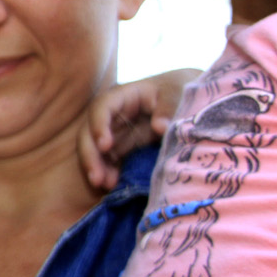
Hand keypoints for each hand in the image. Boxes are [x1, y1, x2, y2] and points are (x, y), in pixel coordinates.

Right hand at [78, 68, 199, 190]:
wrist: (186, 102)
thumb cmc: (178, 91)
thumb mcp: (177, 93)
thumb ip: (169, 107)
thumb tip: (159, 127)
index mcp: (123, 96)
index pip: (102, 107)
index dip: (99, 125)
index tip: (105, 145)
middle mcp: (112, 114)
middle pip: (89, 131)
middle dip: (90, 154)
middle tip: (97, 177)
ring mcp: (115, 132)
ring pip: (94, 149)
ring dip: (95, 167)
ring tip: (103, 185)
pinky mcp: (120, 148)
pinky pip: (107, 161)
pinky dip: (107, 172)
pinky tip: (112, 185)